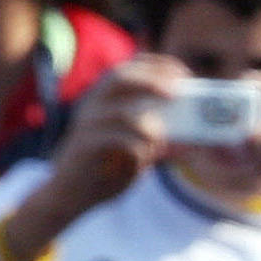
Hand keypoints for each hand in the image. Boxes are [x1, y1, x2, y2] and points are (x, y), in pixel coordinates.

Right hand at [0, 56, 181, 260]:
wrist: (70, 195)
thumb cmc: (106, 169)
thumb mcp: (135, 150)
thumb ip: (154, 138)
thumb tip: (190, 138)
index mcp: (103, 99)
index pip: (128, 69)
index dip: (155, 66)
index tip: (182, 72)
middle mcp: (92, 105)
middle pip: (120, 78)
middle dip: (151, 80)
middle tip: (175, 92)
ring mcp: (87, 124)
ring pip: (120, 111)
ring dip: (147, 123)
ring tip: (160, 138)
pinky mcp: (85, 147)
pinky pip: (114, 140)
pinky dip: (136, 147)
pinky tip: (145, 158)